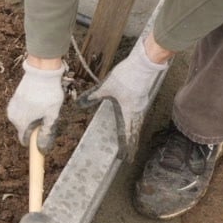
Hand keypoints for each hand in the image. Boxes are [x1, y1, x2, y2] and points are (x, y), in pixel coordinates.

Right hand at [7, 60, 66, 153]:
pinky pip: (22, 110)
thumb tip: (42, 147)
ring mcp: (12, 107)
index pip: (24, 141)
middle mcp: (13, 116)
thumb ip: (46, 132)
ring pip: (24, 119)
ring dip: (33, 118)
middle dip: (35, 127)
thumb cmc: (48, 93)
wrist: (41, 72)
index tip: (42, 139)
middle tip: (47, 117)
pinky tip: (38, 100)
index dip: (34, 142)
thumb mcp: (52, 115)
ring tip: (43, 106)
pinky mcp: (14, 99)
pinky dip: (30, 109)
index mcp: (21, 123)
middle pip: (25, 130)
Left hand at [77, 35, 169, 160]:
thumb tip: (79, 104)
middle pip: (135, 131)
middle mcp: (137, 111)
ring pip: (138, 123)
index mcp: (129, 112)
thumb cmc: (126, 76)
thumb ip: (92, 97)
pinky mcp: (142, 97)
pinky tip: (133, 121)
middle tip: (131, 155)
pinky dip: (136, 123)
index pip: (128, 134)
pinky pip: (139, 115)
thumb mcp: (106, 87)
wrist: (144, 64)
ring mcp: (141, 104)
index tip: (127, 157)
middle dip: (132, 144)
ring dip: (134, 134)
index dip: (127, 146)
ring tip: (132, 142)